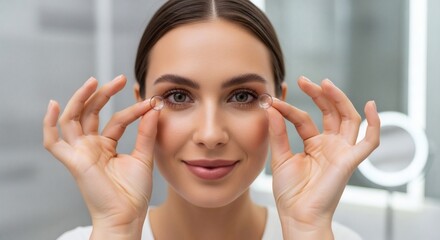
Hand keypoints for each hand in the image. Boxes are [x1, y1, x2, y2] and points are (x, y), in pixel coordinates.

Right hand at [43, 75, 158, 238]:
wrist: (127, 215)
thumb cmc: (134, 192)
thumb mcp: (143, 156)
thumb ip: (146, 132)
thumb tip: (154, 108)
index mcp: (106, 145)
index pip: (116, 119)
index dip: (133, 109)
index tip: (151, 102)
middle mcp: (90, 146)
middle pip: (91, 113)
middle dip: (103, 94)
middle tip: (120, 79)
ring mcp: (80, 152)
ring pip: (72, 119)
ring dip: (80, 99)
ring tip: (93, 81)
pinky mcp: (72, 161)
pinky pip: (53, 142)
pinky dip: (49, 124)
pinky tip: (53, 105)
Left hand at [267, 76, 379, 238]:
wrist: (297, 215)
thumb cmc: (290, 192)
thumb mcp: (280, 157)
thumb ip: (278, 133)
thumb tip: (271, 108)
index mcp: (314, 145)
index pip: (304, 118)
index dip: (289, 108)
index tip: (273, 100)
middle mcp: (330, 145)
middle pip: (331, 112)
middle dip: (319, 95)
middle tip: (305, 80)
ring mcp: (341, 151)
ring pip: (348, 118)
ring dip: (339, 99)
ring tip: (324, 83)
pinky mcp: (350, 161)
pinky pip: (369, 142)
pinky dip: (374, 124)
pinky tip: (370, 106)